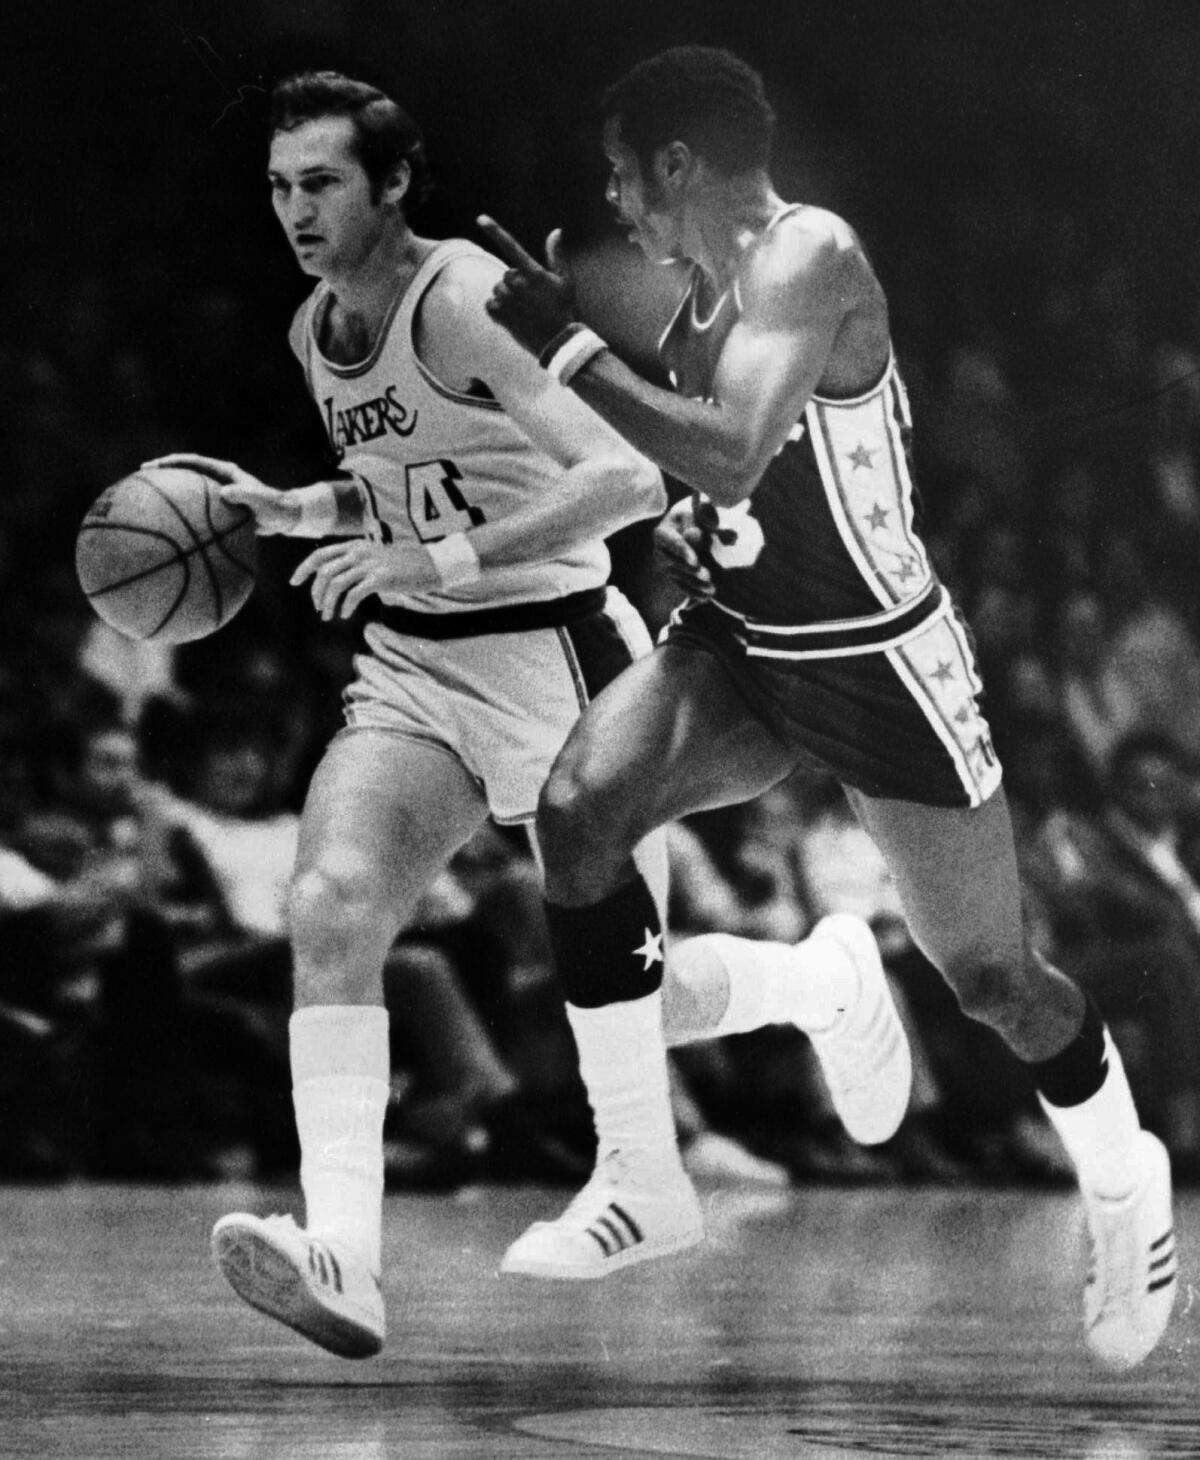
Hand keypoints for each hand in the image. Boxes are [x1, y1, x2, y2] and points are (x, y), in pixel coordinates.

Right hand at [141, 453, 297, 534]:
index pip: (193, 462)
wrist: (285, 516)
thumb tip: (224, 493)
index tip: (152, 467)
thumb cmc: (274, 508)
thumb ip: (245, 495)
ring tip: (149, 500)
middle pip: (185, 472)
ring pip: (189, 489)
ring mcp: (218, 491)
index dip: (171, 463)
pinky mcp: (220, 507)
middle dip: (164, 473)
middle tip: (141, 476)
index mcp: (225, 472)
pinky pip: (198, 508)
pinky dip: (185, 514)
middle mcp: (219, 478)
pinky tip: (172, 528)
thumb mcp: (260, 500)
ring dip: (171, 493)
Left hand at [290, 540, 436, 620]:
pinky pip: (354, 594)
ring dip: (328, 604)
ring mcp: (370, 564)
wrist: (432, 564)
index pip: (320, 555)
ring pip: (336, 584)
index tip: (294, 583)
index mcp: (355, 545)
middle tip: (319, 609)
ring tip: (329, 617)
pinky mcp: (380, 578)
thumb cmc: (405, 565)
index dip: (303, 569)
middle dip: (316, 593)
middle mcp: (359, 552)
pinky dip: (345, 606)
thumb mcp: (376, 558)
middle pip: (324, 572)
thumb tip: (337, 579)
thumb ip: (357, 563)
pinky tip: (345, 615)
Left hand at [477, 215, 576, 355]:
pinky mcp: (500, 314)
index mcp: (533, 272)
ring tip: (525, 309)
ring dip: (507, 296)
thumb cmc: (564, 309)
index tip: (480, 218)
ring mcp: (507, 300)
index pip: (511, 246)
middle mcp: (518, 284)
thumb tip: (556, 231)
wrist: (558, 341)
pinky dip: (498, 309)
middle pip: (506, 274)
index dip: (495, 231)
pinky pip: (490, 304)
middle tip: (532, 298)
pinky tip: (514, 317)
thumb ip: (557, 255)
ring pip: (498, 289)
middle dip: (515, 283)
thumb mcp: (566, 280)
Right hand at [654, 497, 715, 598]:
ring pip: (677, 577)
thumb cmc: (704, 517)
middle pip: (669, 561)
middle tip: (707, 576)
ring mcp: (666, 565)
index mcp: (665, 529)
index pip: (667, 539)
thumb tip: (702, 534)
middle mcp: (660, 549)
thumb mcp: (707, 515)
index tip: (694, 560)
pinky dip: (694, 593)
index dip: (680, 550)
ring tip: (712, 589)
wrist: (705, 527)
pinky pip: (681, 587)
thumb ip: (709, 521)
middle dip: (689, 570)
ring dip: (694, 584)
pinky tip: (707, 597)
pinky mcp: (676, 577)